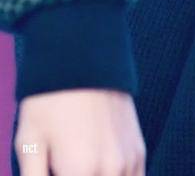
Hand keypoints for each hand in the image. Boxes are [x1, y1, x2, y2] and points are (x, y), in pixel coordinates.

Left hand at [15, 89, 145, 174]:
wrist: (84, 58)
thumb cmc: (50, 101)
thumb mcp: (29, 144)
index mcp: (80, 173)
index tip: (56, 170)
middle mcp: (110, 170)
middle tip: (63, 166)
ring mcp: (129, 161)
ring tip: (81, 165)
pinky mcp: (138, 151)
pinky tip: (98, 170)